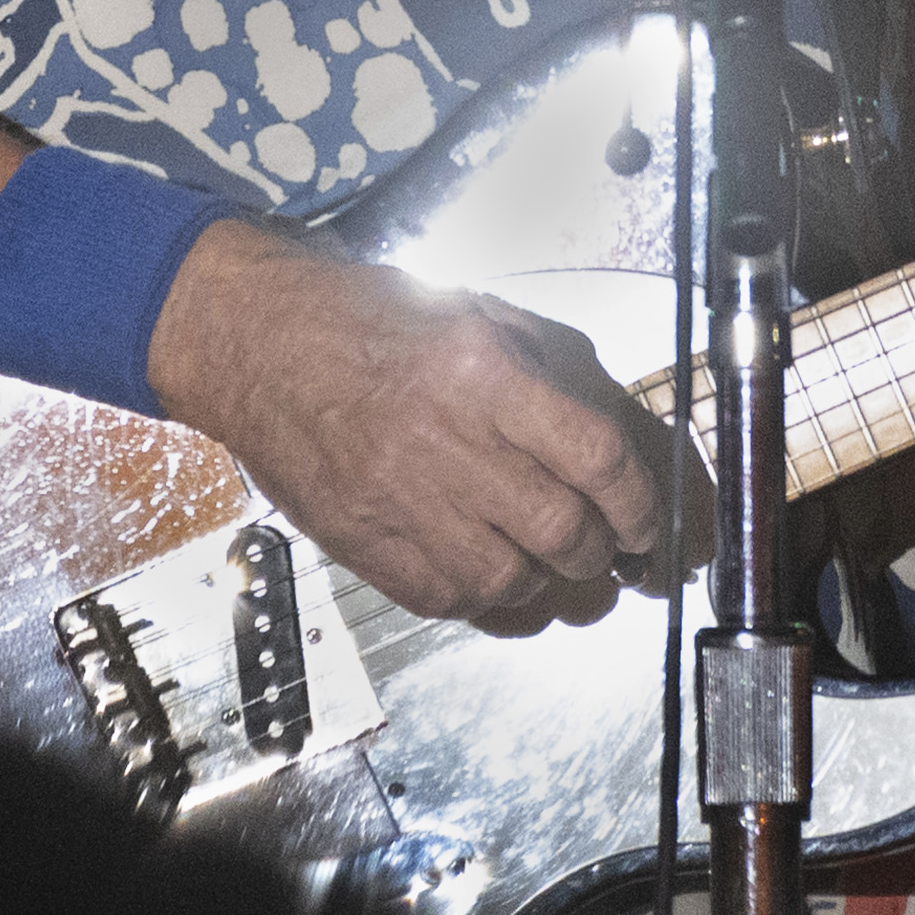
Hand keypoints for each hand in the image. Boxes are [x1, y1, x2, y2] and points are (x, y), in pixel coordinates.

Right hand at [150, 221, 703, 625]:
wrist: (258, 346)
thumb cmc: (368, 320)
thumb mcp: (475, 313)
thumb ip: (549, 371)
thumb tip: (616, 438)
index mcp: (483, 373)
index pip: (598, 456)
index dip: (645, 504)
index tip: (655, 524)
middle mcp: (448, 442)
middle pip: (565, 530)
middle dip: (604, 551)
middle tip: (611, 549)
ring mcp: (404, 502)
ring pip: (515, 579)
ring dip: (550, 580)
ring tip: (553, 562)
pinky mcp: (368, 546)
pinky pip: (452, 601)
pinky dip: (491, 600)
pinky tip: (496, 573)